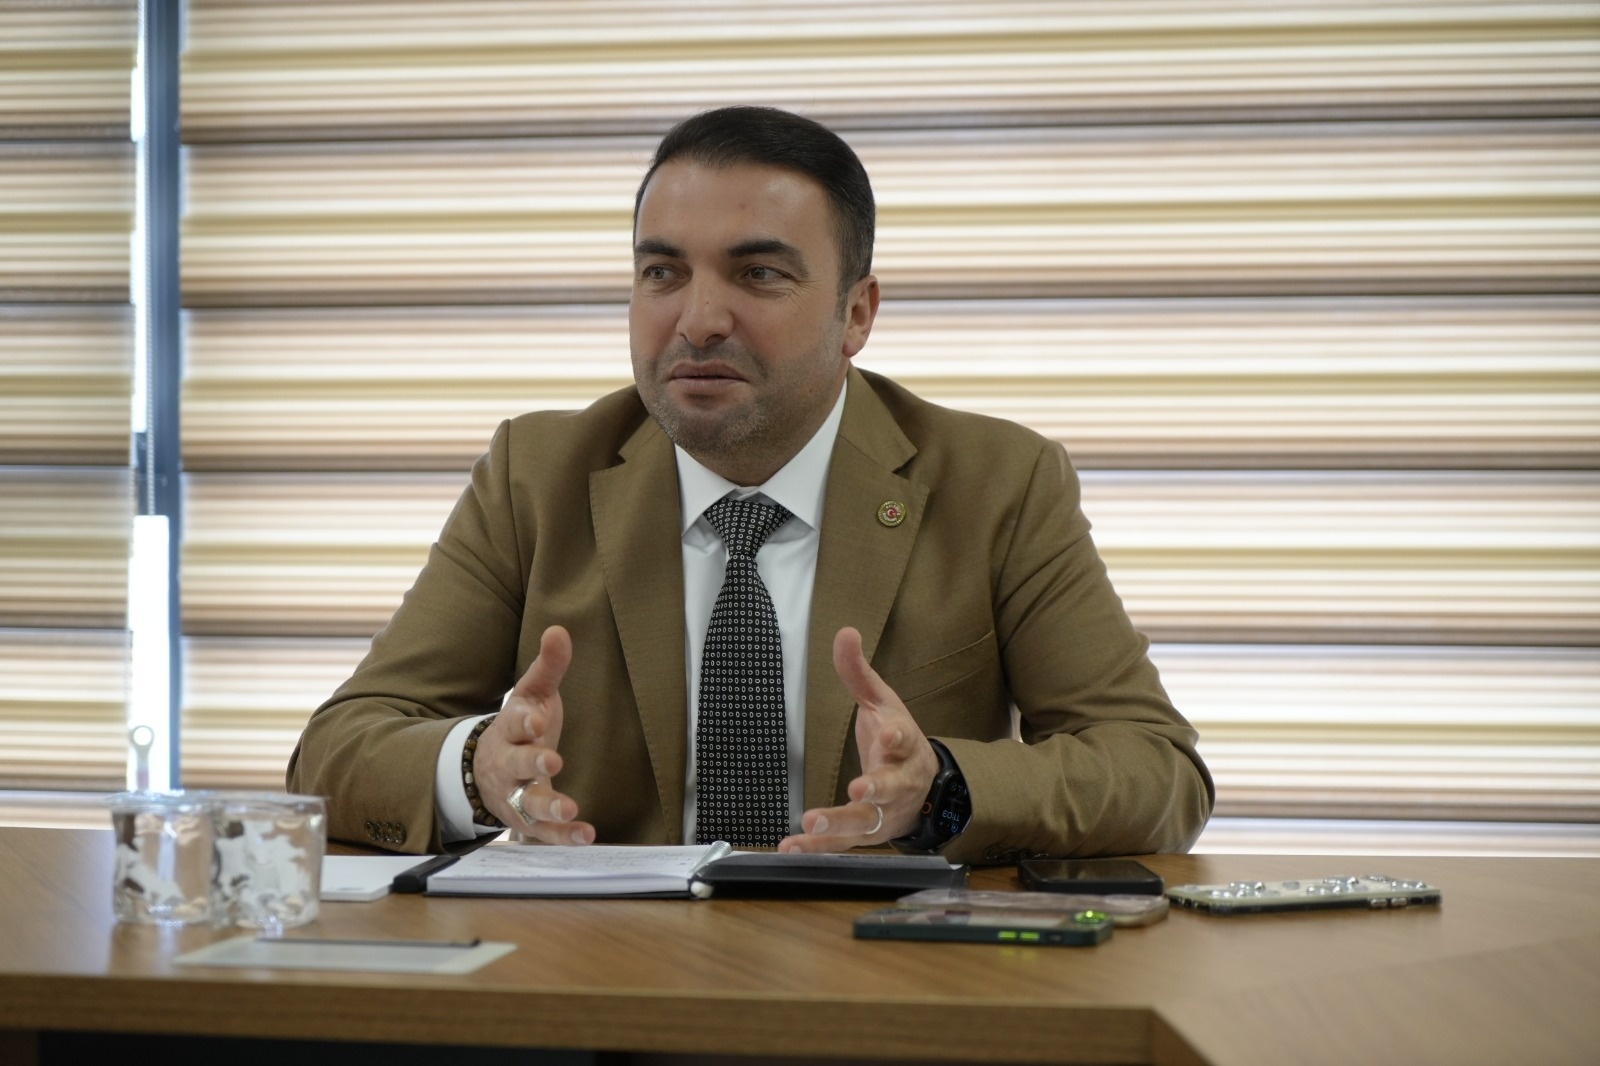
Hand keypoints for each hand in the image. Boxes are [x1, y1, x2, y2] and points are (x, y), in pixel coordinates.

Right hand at [474, 625, 594, 844]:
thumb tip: (559, 630)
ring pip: (526, 803)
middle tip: (551, 761)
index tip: (537, 719)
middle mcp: (508, 764)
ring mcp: (515, 794)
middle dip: (531, 762)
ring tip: (569, 808)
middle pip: (515, 764)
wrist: (487, 772)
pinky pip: (543, 831)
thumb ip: (548, 666)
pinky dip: (563, 836)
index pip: (513, 723)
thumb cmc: (520, 727)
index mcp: (509, 730)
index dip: (524, 722)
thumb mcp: (533, 695)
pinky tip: (586, 835)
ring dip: (548, 805)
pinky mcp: (527, 821)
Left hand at [777, 626, 938, 853]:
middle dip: (876, 789)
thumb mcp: (881, 702)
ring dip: (839, 825)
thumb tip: (845, 631)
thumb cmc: (897, 740)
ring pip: (866, 822)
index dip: (899, 736)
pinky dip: (817, 848)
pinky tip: (790, 847)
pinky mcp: (867, 834)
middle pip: (891, 786)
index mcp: (903, 745)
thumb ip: (858, 672)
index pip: (906, 738)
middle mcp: (898, 781)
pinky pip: (842, 844)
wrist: (923, 789)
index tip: (890, 732)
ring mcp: (884, 812)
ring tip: (810, 824)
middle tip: (857, 789)